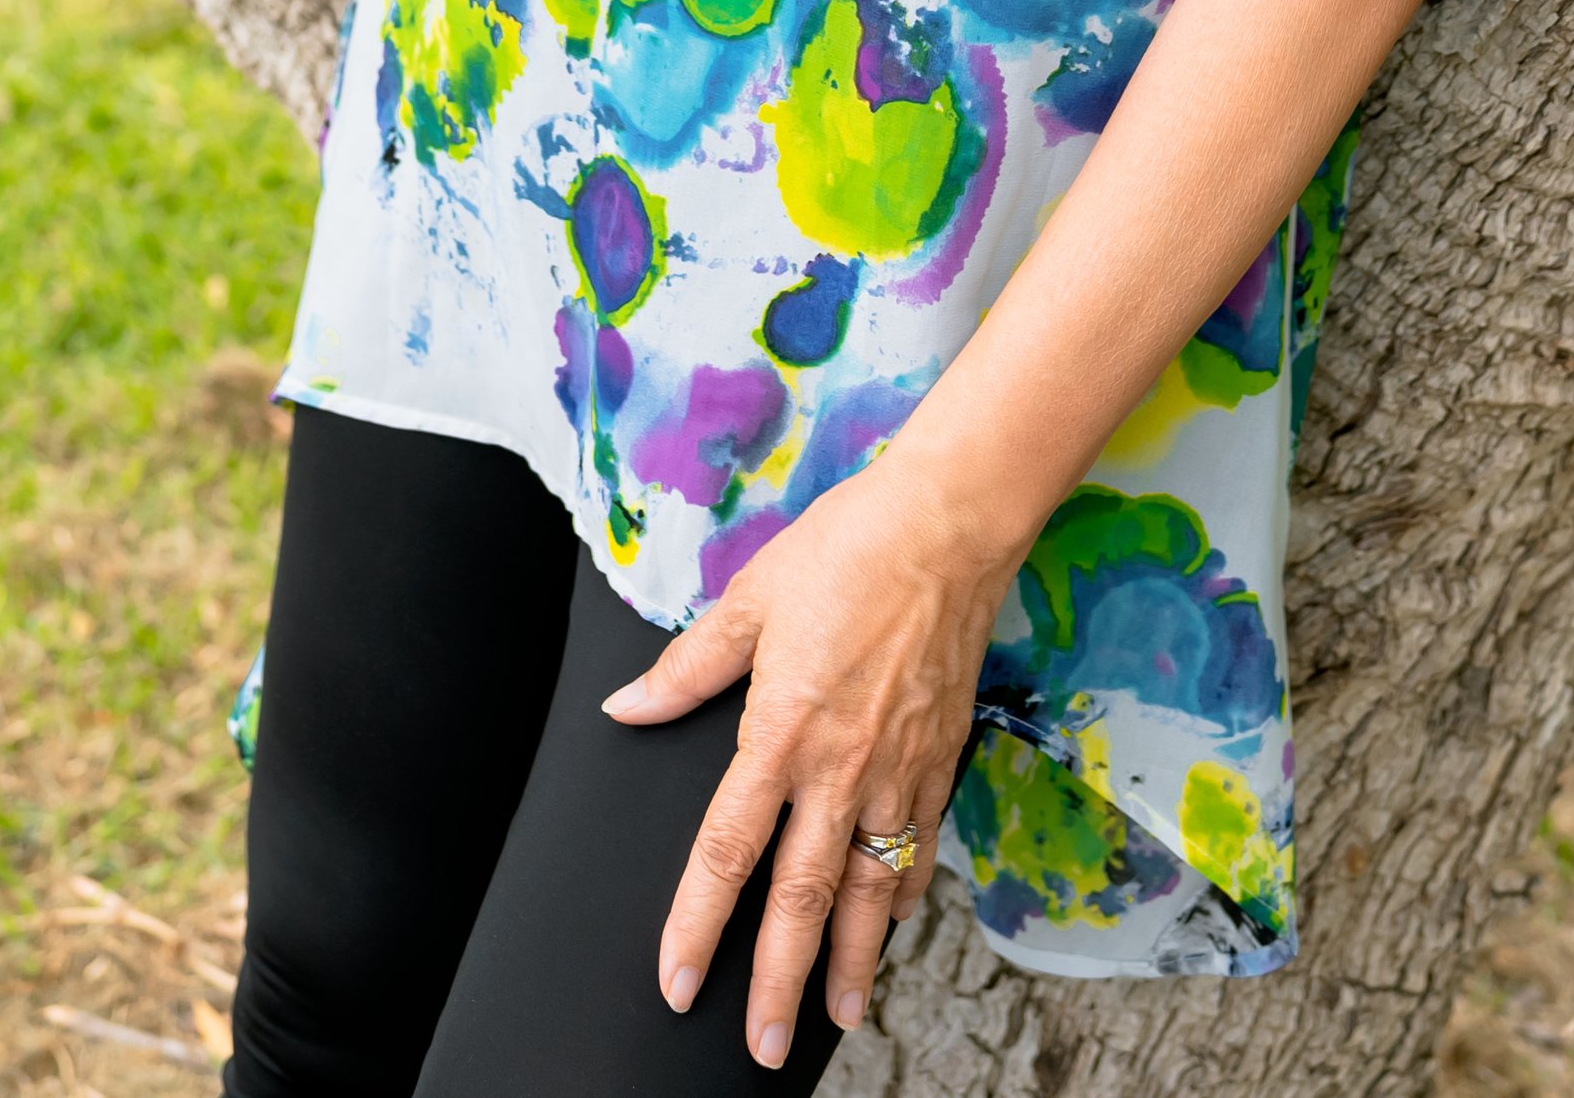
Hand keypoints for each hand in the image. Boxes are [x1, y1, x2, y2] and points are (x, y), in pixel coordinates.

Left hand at [599, 457, 1009, 1067]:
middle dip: (776, 981)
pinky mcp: (939, 762)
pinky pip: (918, 851)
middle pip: (800, 900)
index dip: (697, 923)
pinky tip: (893, 926)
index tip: (676, 981)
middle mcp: (839, 769)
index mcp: (780, 730)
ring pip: (869, 893)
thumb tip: (626, 706)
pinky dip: (904, 898)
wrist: (946, 528)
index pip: (727, 852)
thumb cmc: (845, 549)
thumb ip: (689, 667)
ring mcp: (896, 773)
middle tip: (758, 1047)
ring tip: (838, 1022)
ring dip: (853, 965)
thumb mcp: (750, 599)